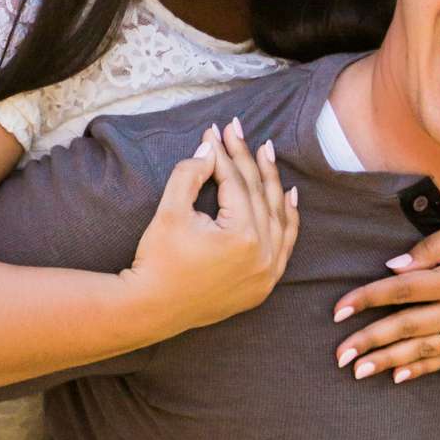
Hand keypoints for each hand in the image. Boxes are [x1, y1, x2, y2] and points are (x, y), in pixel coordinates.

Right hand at [124, 116, 298, 339]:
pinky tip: (289, 197)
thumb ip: (190, 173)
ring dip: (272, 184)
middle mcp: (262, 255)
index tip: (216, 130)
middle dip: (247, 160)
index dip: (225, 153)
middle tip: (239, 131)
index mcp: (241, 236)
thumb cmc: (157, 260)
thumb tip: (210, 148)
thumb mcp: (169, 211)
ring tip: (266, 153)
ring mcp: (266, 273)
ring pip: (277, 217)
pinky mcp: (263, 285)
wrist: (151, 309)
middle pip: (259, 195)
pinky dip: (287, 220)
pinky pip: (283, 246)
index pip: (237, 183)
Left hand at [333, 213, 439, 385]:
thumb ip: (432, 247)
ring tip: (360, 372)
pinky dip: (423, 369)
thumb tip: (392, 266)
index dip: (366, 300)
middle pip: (406, 326)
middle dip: (369, 341)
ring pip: (425, 349)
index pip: (401, 291)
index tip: (338, 310)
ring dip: (389, 362)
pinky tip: (399, 376)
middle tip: (339, 356)